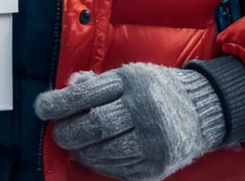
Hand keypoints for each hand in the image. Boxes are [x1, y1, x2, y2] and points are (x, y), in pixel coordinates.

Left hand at [35, 63, 224, 180]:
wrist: (202, 109)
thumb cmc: (157, 89)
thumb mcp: (131, 74)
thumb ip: (99, 82)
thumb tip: (68, 87)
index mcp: (133, 81)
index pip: (88, 93)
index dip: (60, 102)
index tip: (42, 108)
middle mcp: (143, 108)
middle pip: (94, 125)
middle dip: (69, 132)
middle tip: (60, 134)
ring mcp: (152, 139)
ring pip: (104, 151)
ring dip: (83, 152)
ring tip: (76, 146)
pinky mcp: (157, 164)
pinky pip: (119, 170)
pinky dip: (101, 165)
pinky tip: (95, 158)